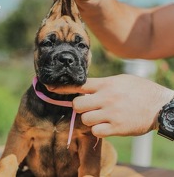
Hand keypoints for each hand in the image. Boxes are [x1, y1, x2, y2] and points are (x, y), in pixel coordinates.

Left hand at [47, 74, 173, 137]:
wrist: (160, 105)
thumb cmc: (140, 90)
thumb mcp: (121, 80)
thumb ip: (103, 84)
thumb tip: (86, 87)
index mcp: (107, 84)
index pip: (79, 85)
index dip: (63, 87)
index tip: (51, 88)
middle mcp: (106, 98)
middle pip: (77, 105)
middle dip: (78, 107)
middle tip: (86, 107)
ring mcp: (111, 114)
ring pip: (84, 119)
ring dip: (88, 119)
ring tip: (99, 117)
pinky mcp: (116, 128)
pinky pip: (96, 131)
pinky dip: (97, 130)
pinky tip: (105, 125)